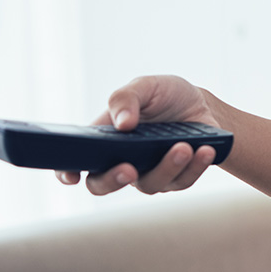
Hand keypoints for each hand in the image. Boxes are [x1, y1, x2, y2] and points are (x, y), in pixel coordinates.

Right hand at [56, 75, 222, 195]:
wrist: (201, 105)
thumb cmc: (165, 96)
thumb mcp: (145, 86)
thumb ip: (126, 97)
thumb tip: (123, 124)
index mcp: (104, 139)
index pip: (76, 160)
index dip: (66, 171)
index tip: (70, 175)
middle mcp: (121, 160)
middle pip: (103, 185)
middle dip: (112, 180)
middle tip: (128, 168)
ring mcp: (148, 173)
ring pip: (149, 184)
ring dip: (166, 167)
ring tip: (183, 147)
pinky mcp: (176, 178)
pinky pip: (182, 181)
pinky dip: (194, 166)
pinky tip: (204, 150)